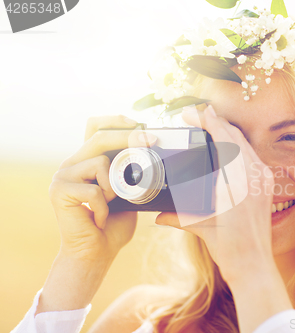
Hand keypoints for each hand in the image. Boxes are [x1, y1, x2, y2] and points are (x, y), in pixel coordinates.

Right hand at [49, 115, 155, 261]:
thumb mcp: (128, 193)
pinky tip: (98, 220)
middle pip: (99, 138)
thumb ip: (131, 174)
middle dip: (128, 137)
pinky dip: (105, 208)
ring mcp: (63, 176)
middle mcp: (72, 164)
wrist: (95, 253)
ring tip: (109, 206)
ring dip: (115, 187)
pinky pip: (94, 191)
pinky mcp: (59, 191)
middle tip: (150, 140)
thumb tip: (152, 154)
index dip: (114, 121)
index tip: (137, 123)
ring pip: (100, 163)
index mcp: (88, 161)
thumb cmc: (112, 225)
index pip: (95, 128)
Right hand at [156, 105, 276, 283]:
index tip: (190, 113)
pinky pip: (251, 155)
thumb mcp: (201, 228)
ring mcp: (262, 178)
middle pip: (234, 135)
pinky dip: (236, 145)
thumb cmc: (229, 249)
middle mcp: (253, 175)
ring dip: (226, 131)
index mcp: (236, 182)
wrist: (254, 265)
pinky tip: (225, 145)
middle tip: (194, 115)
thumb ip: (178, 217)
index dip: (206, 121)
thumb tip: (157, 214)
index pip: (222, 138)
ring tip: (207, 125)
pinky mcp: (266, 184)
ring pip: (244, 143)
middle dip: (214, 121)